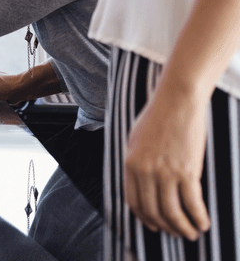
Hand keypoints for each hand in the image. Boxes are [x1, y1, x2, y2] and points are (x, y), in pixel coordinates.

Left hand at [123, 85, 210, 240]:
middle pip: (153, 211)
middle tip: (177, 233)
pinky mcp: (187, 171)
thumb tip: (141, 184)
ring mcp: (165, 173)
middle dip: (166, 227)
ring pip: (173, 213)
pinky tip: (204, 223)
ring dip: (183, 228)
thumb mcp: (136, 140)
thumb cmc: (157, 117)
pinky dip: (199, 217)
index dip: (145, 218)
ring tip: (191, 233)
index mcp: (130, 164)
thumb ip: (136, 163)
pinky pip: (192, 204)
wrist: (176, 101)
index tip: (155, 226)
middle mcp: (145, 172)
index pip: (134, 202)